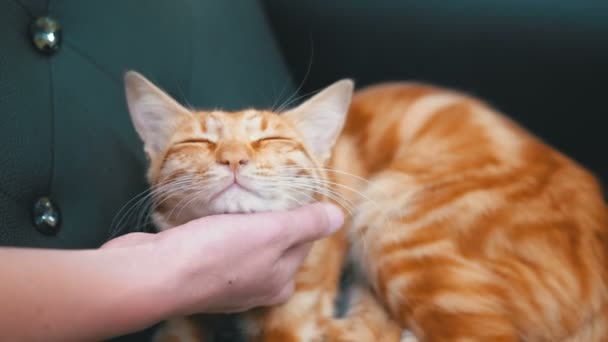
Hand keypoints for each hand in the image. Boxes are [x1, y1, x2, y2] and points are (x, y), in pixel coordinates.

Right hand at [103, 202, 343, 314]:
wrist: (154, 272)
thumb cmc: (218, 252)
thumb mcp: (274, 231)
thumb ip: (308, 223)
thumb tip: (338, 216)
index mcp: (279, 281)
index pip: (302, 239)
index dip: (298, 209)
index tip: (286, 185)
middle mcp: (256, 286)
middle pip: (274, 239)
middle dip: (268, 212)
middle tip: (258, 184)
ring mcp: (225, 281)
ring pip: (245, 240)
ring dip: (241, 217)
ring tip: (234, 195)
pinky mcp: (198, 270)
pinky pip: (217, 242)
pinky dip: (217, 225)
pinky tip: (210, 214)